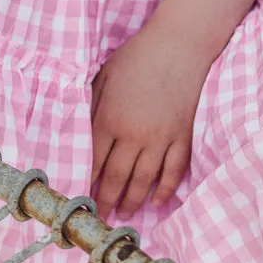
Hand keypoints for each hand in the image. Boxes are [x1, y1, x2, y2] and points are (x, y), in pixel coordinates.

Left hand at [89, 22, 212, 220]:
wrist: (179, 45)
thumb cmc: (137, 56)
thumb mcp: (104, 76)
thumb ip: (92, 105)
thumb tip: (82, 131)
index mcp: (110, 119)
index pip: (94, 161)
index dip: (87, 182)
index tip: (81, 197)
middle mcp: (134, 135)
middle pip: (117, 178)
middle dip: (106, 200)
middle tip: (100, 217)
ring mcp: (161, 138)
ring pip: (144, 180)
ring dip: (132, 201)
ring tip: (124, 214)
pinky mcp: (182, 136)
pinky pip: (174, 170)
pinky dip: (166, 189)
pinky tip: (157, 201)